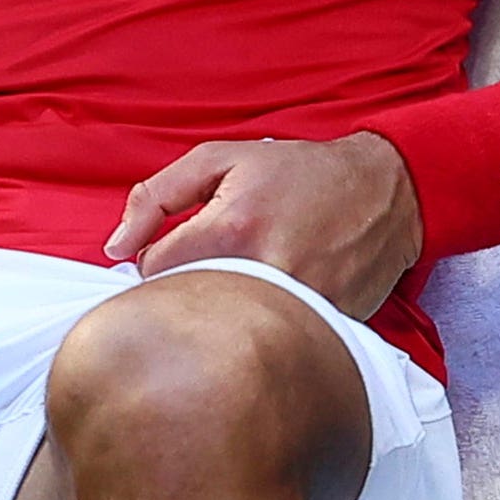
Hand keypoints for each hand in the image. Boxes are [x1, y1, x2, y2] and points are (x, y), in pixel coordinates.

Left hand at [103, 133, 423, 320]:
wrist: (385, 191)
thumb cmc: (299, 173)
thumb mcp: (221, 159)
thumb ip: (157, 196)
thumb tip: (113, 247)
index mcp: (232, 227)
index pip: (154, 272)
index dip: (155, 261)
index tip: (177, 251)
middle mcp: (265, 270)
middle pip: (189, 308)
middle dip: (188, 290)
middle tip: (211, 266)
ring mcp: (299, 304)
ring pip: (229, 329)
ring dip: (226, 310)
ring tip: (244, 281)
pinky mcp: (325, 326)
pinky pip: (274, 340)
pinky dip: (266, 326)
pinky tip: (277, 299)